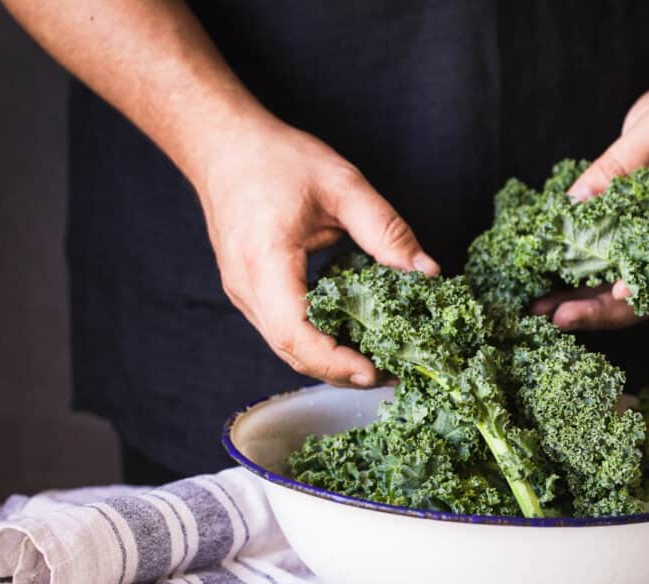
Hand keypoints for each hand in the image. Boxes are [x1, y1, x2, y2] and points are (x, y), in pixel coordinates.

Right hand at [194, 118, 438, 386]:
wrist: (222, 145)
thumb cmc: (276, 158)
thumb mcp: (342, 185)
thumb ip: (386, 230)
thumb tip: (427, 272)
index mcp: (265, 261)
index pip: (295, 333)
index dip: (335, 361)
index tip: (374, 372)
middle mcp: (247, 287)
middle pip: (292, 352)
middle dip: (341, 371)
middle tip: (393, 372)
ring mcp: (243, 294)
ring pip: (286, 347)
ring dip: (331, 361)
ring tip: (379, 361)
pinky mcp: (249, 293)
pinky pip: (283, 330)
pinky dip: (317, 342)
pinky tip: (352, 338)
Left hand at [536, 82, 648, 330]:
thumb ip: (619, 165)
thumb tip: (576, 201)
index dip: (643, 291)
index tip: (613, 293)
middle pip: (643, 296)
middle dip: (599, 311)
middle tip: (557, 318)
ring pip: (621, 289)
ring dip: (582, 302)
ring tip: (541, 309)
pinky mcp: (635, 236)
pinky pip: (608, 266)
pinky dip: (579, 279)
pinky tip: (549, 288)